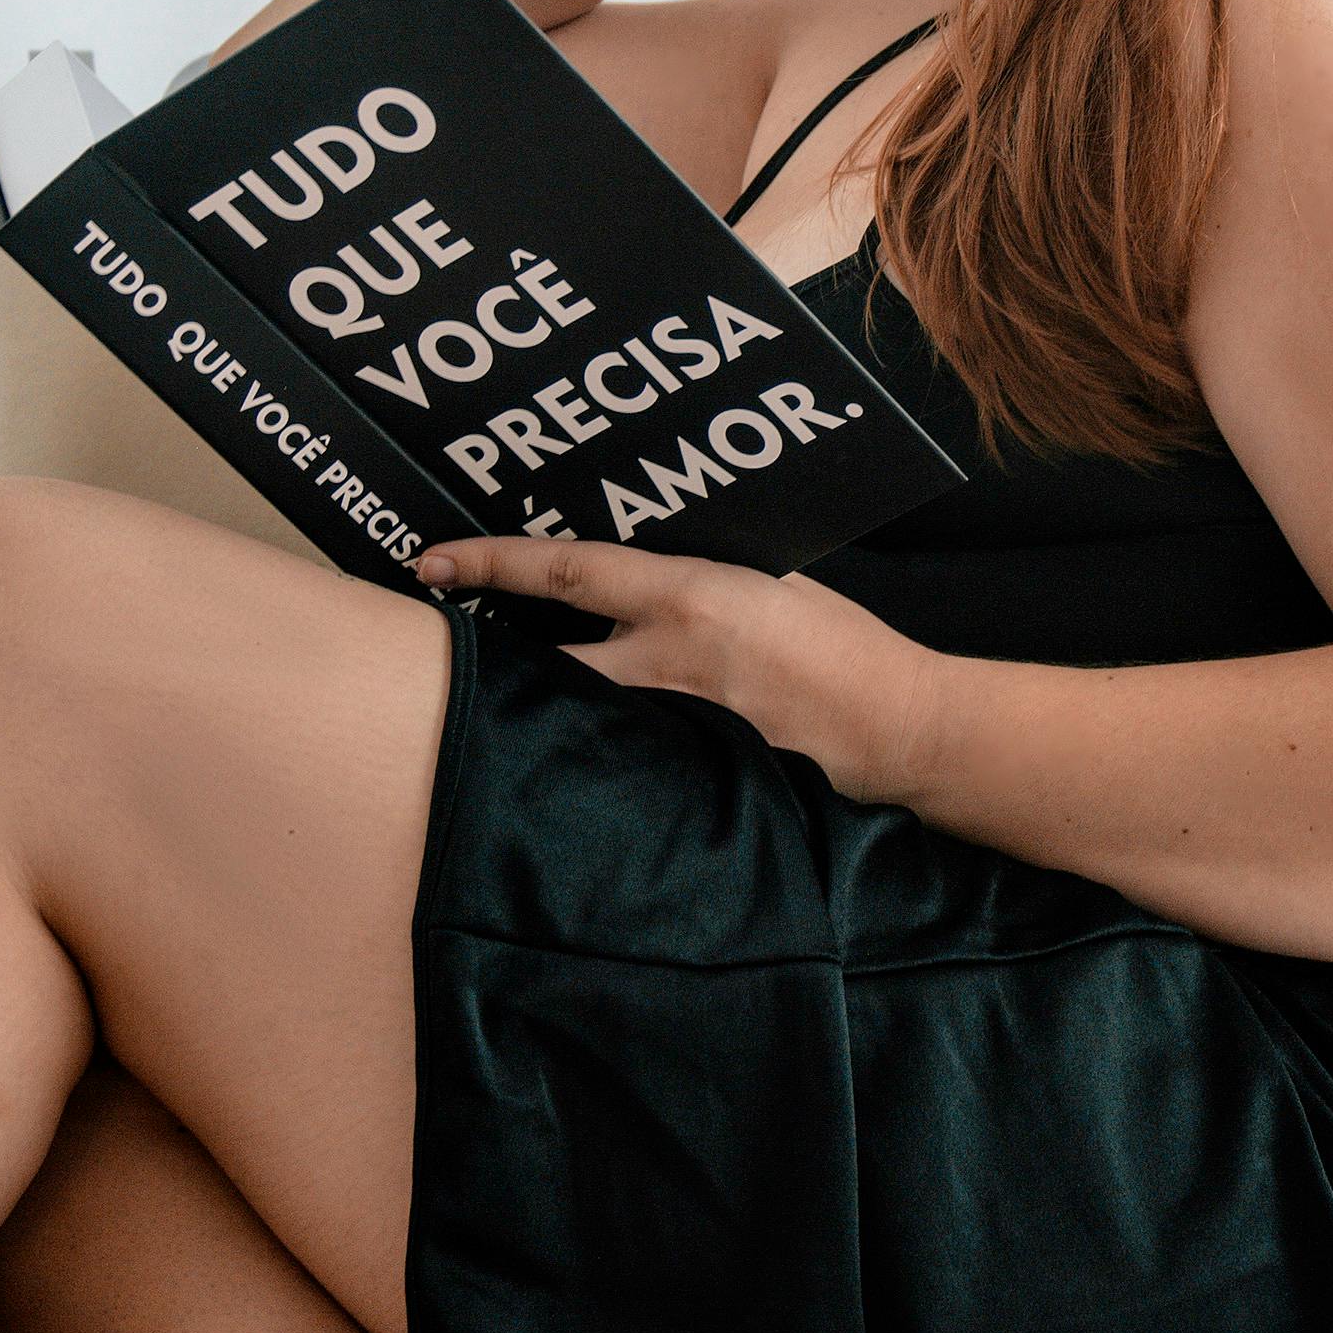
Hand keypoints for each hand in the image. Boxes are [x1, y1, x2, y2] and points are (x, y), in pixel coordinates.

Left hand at [417, 531, 942, 803]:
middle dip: (493, 653)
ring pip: (579, 713)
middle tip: (441, 638)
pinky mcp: (693, 772)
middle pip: (549, 661)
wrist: (897, 724)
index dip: (493, 564)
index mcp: (688, 597)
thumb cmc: (843, 642)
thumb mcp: (770, 580)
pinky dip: (603, 749)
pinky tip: (587, 758)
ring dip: (547, 704)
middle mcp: (670, 661)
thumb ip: (699, 577)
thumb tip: (641, 571)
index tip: (435, 560)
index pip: (566, 574)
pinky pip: (625, 756)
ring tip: (509, 704)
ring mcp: (677, 724)